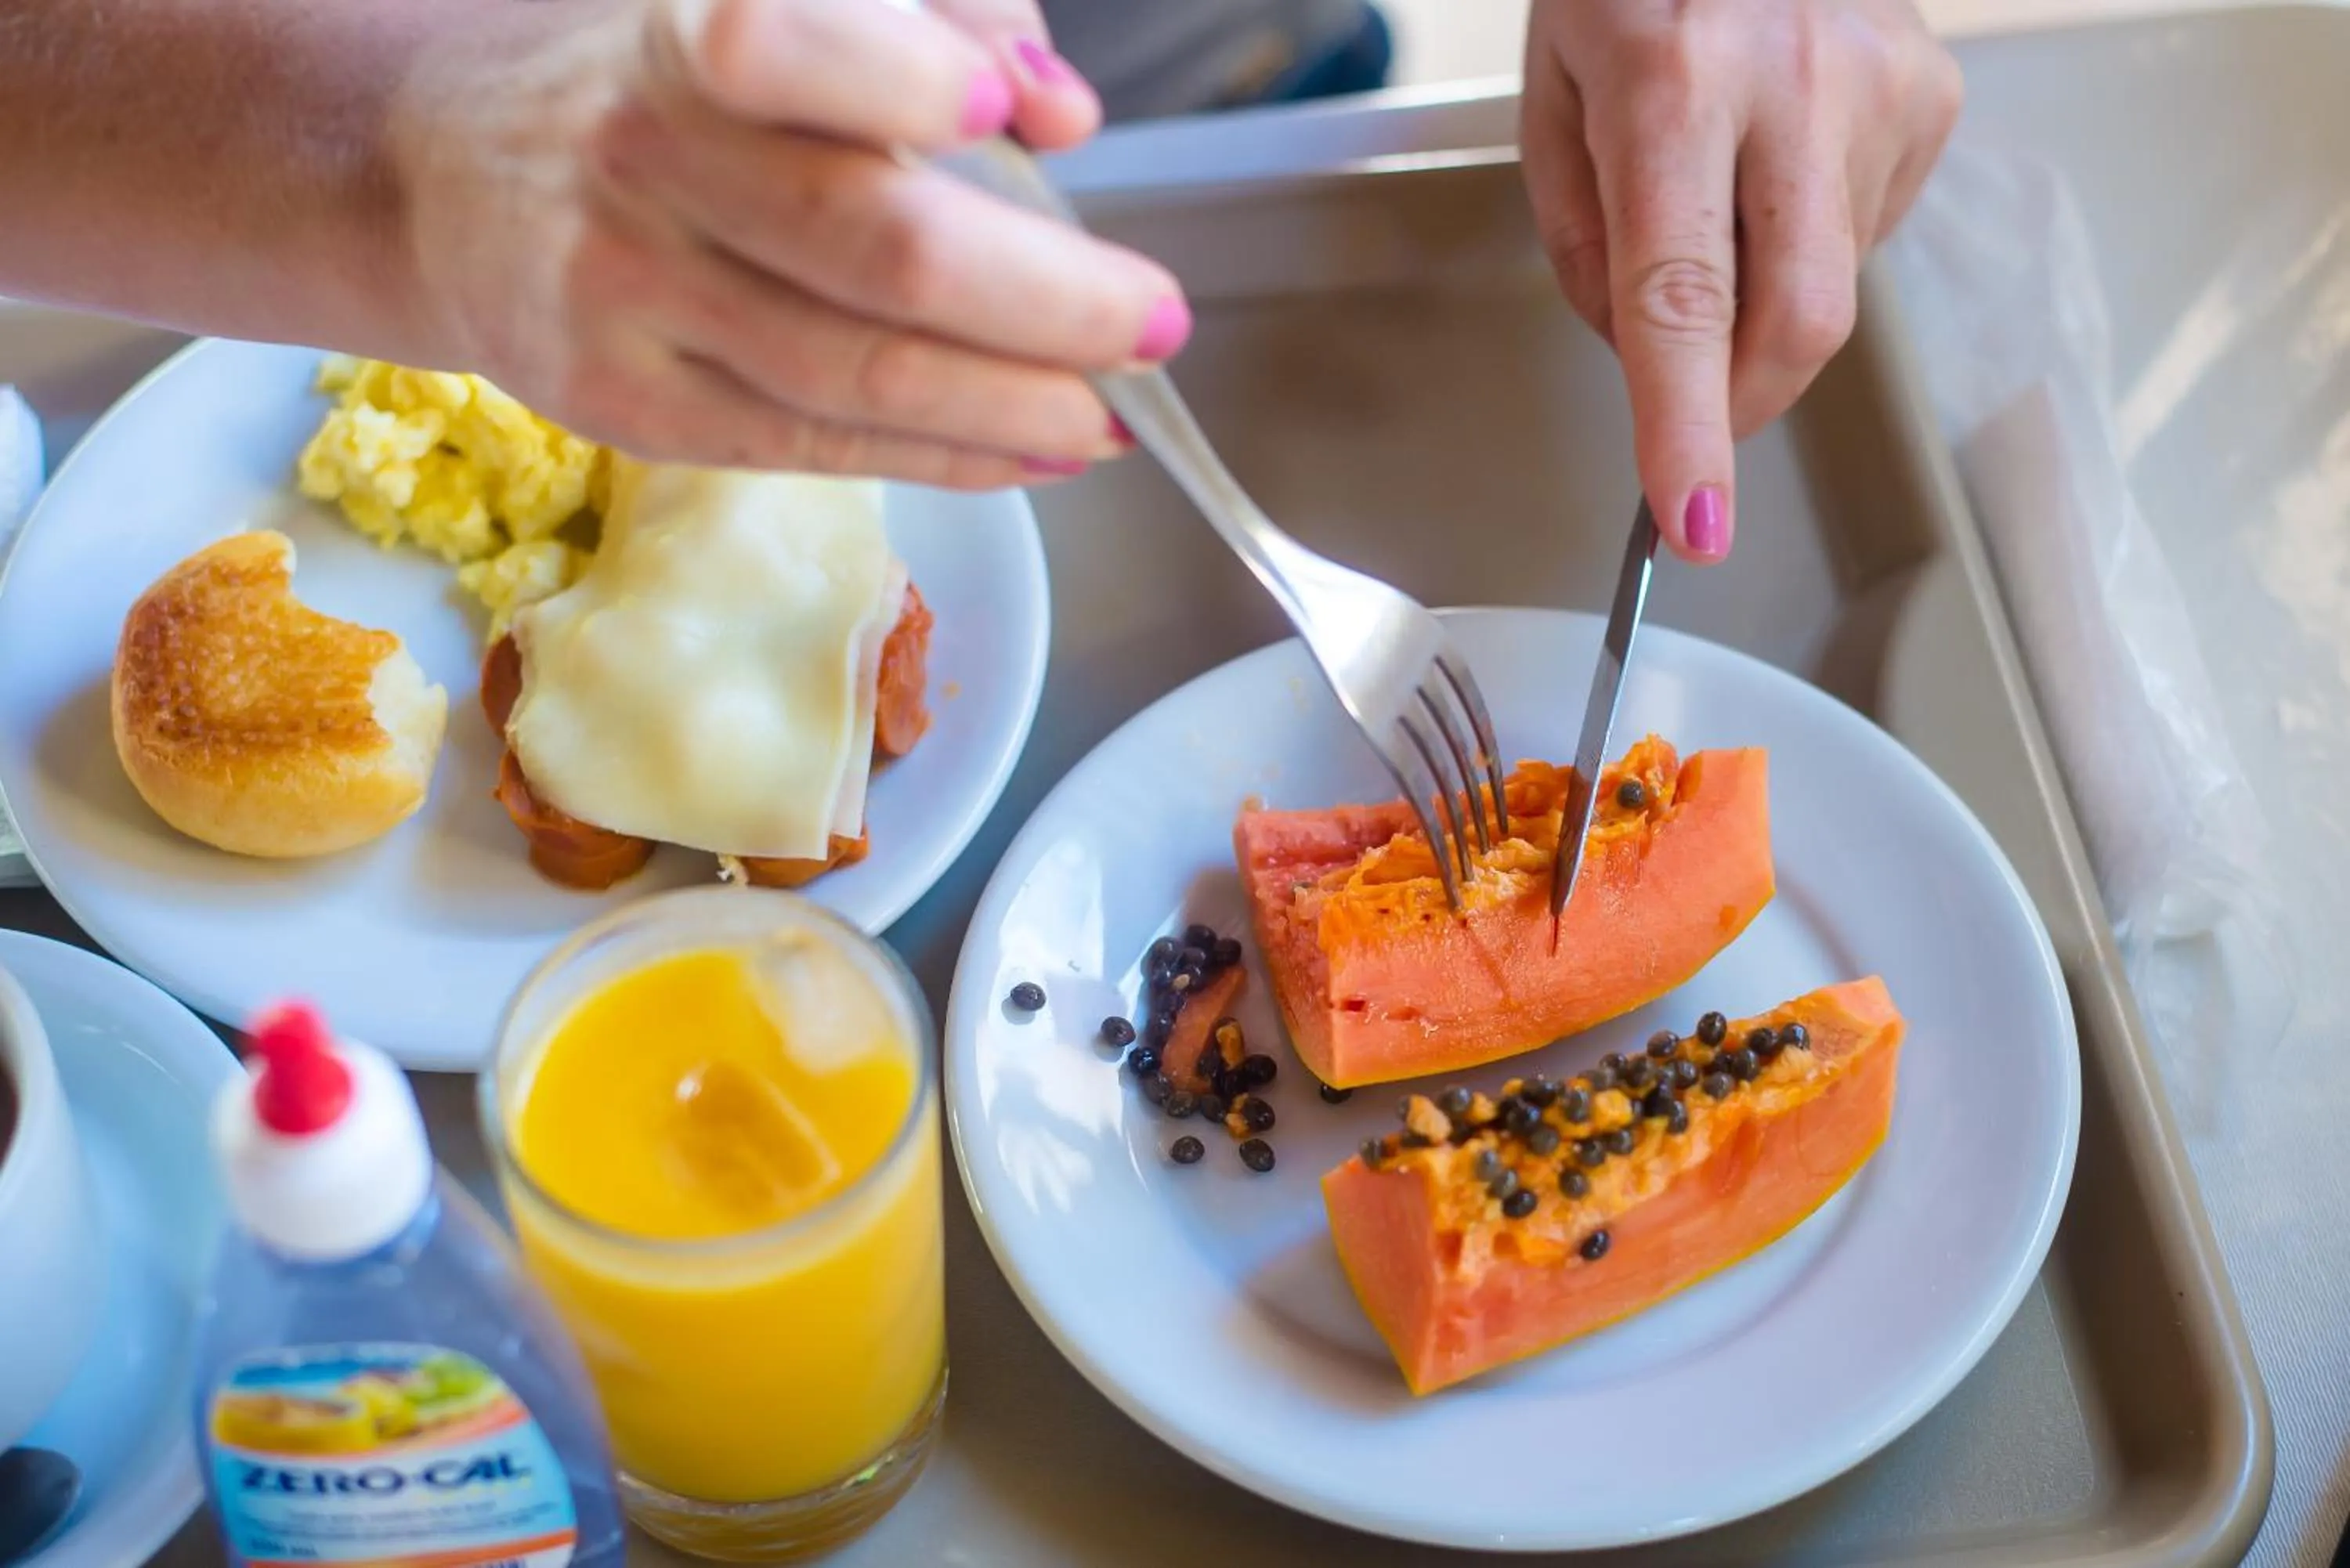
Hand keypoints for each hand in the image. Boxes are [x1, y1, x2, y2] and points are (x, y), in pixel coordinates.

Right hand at [386, 0, 1188, 488]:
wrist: (439, 175)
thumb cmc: (655, 76)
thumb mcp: (778, 1)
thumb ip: (935, 14)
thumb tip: (1058, 114)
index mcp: (677, 31)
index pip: (774, 43)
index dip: (906, 78)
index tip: (1023, 117)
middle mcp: (644, 162)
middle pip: (871, 247)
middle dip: (1044, 301)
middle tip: (1153, 320)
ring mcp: (628, 301)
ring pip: (856, 376)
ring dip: (1012, 407)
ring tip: (1111, 415)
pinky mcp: (629, 410)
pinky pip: (814, 448)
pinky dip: (942, 458)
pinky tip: (1029, 450)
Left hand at [1521, 0, 1960, 559]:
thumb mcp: (1555, 94)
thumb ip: (1589, 243)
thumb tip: (1645, 357)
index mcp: (1671, 84)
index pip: (1683, 299)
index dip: (1687, 426)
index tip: (1692, 518)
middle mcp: (1793, 82)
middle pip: (1797, 321)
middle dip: (1742, 403)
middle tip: (1695, 418)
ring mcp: (1881, 84)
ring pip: (1832, 282)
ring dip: (1765, 288)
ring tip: (1723, 185)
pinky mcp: (1932, 90)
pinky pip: (1866, 225)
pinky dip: (1809, 230)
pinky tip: (1779, 154)